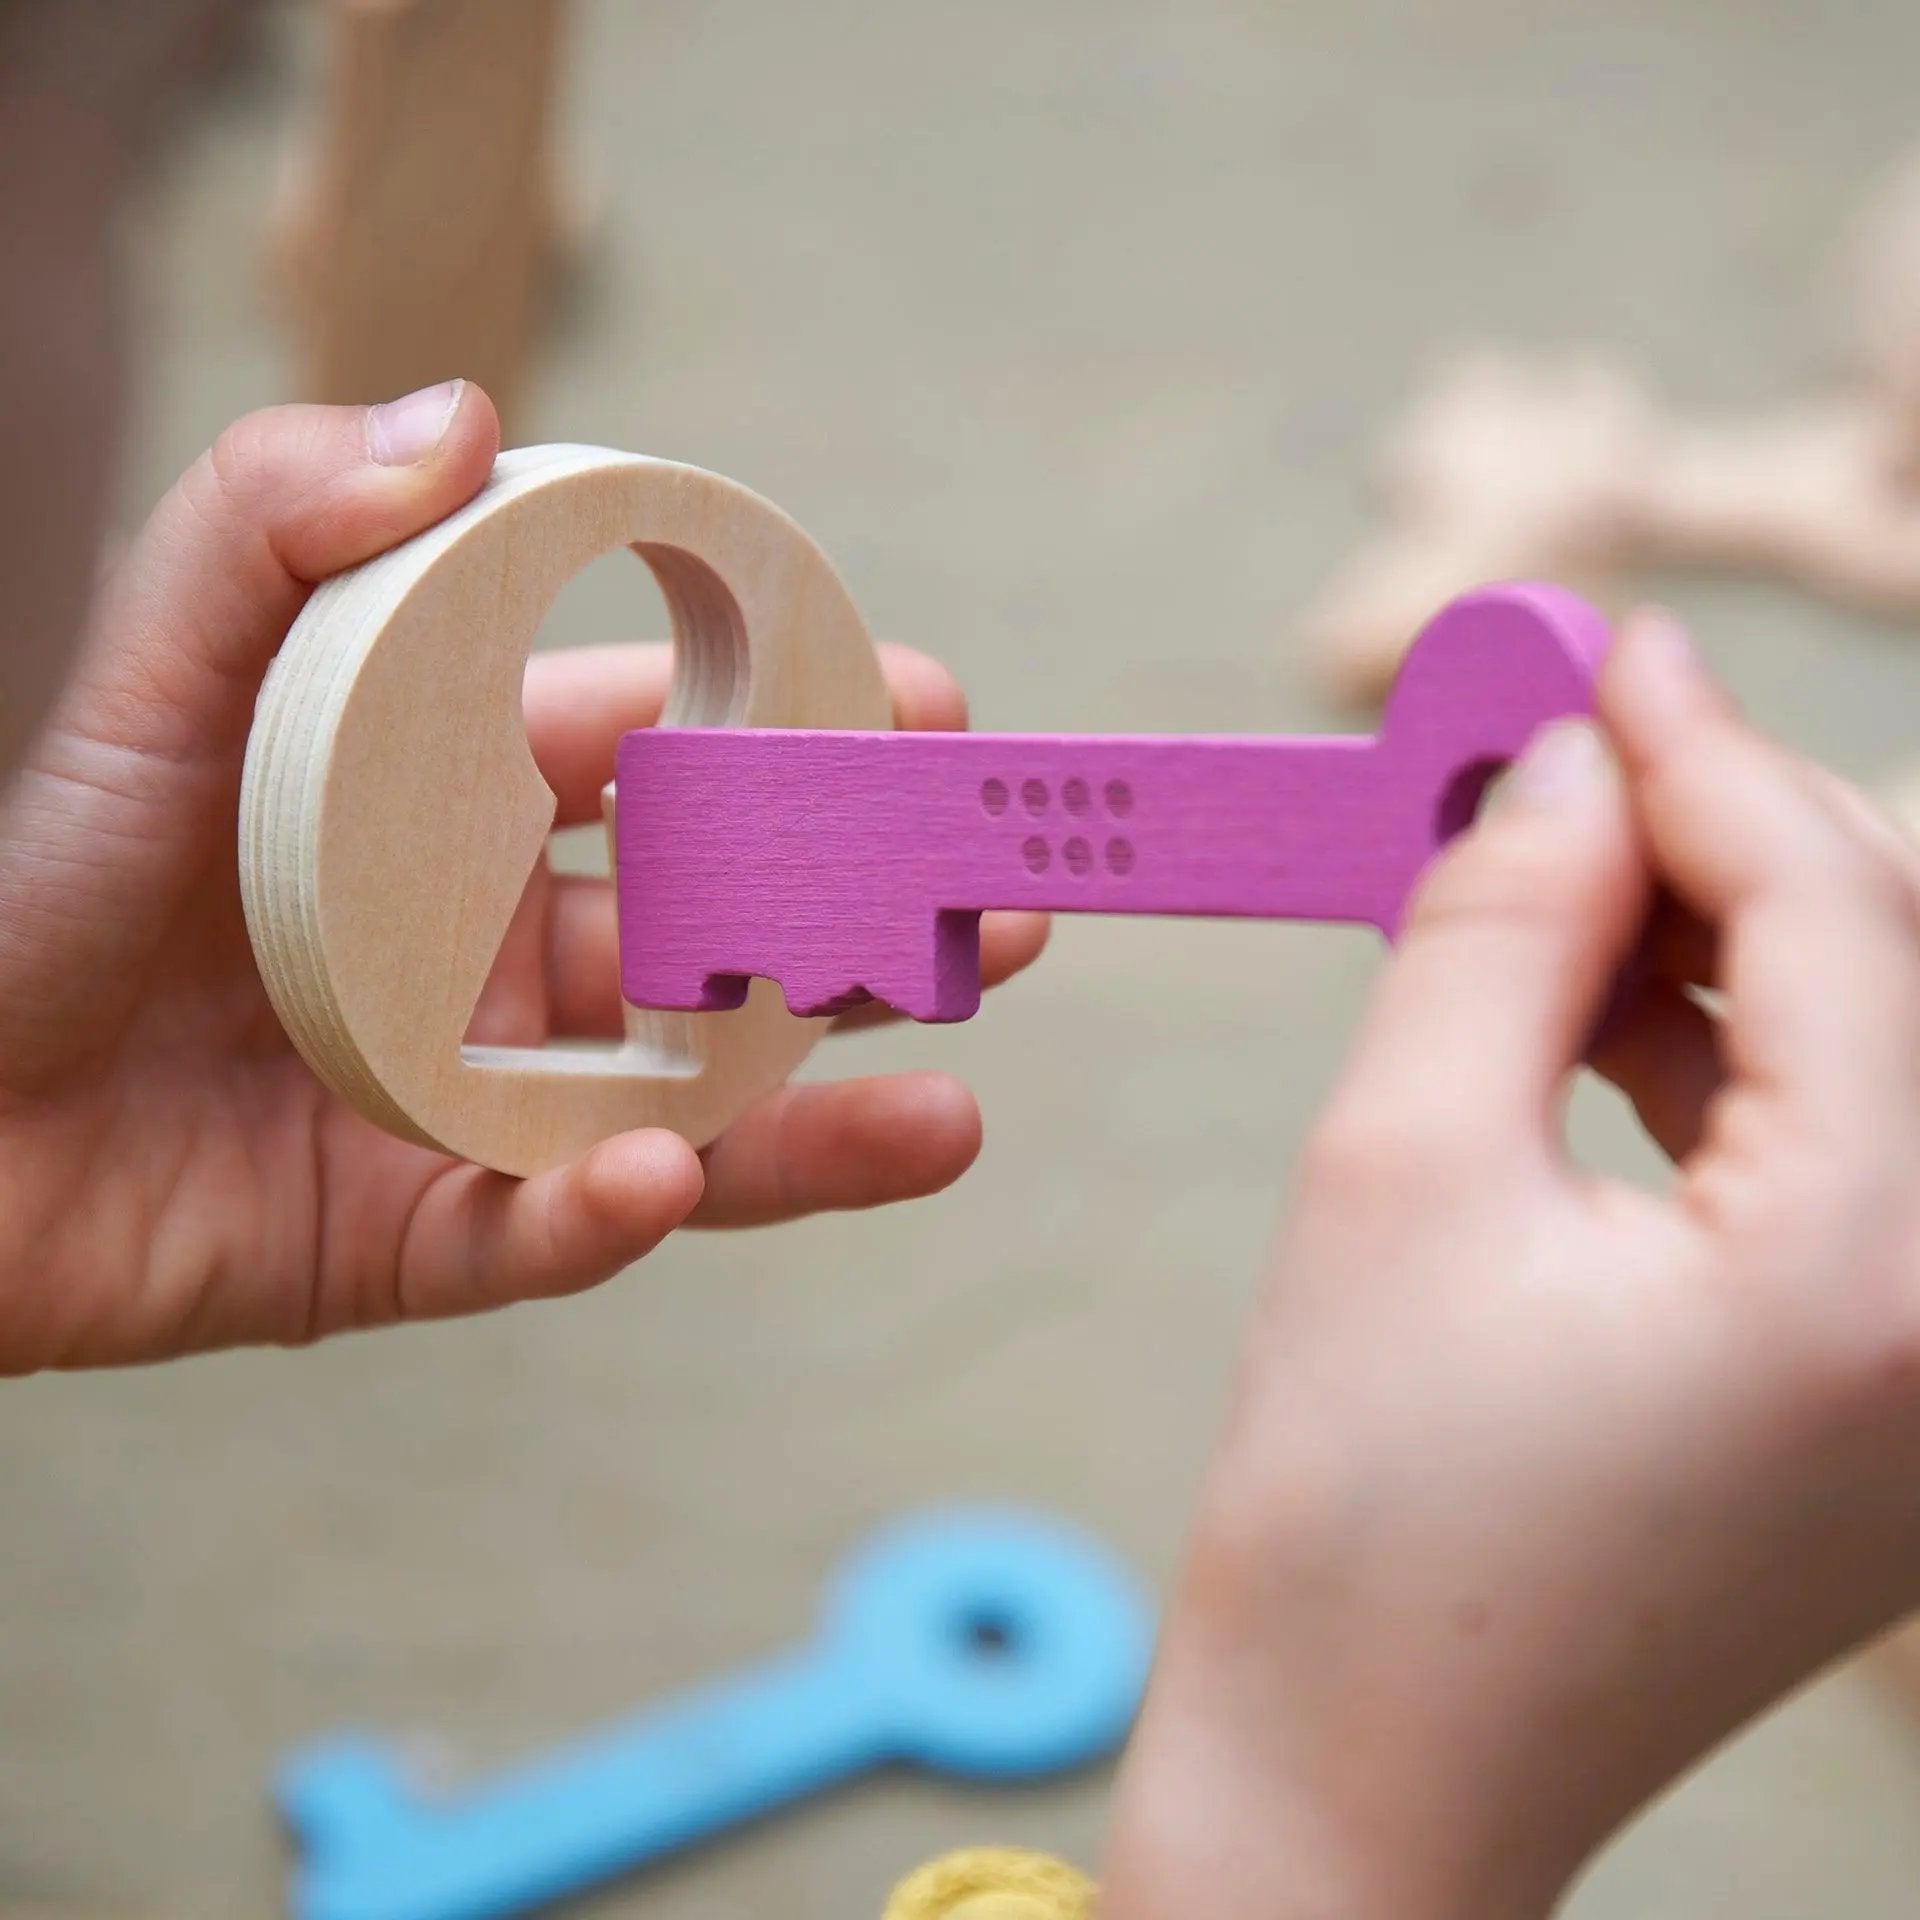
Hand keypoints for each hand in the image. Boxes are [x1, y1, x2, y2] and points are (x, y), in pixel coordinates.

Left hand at [0, 385, 1045, 1369]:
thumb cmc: (36, 878)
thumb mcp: (156, 677)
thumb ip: (274, 521)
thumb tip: (470, 414)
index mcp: (467, 814)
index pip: (674, 763)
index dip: (801, 732)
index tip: (928, 708)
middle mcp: (500, 959)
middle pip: (726, 946)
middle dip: (870, 930)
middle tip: (1005, 914)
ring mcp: (477, 1105)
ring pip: (687, 1111)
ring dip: (819, 1113)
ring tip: (952, 1108)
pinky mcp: (416, 1239)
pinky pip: (532, 1235)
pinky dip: (603, 1215)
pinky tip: (664, 1178)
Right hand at [1102, 612, 1919, 1919]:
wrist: (1363, 1786)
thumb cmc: (1353, 1514)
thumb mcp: (1395, 1171)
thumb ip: (1493, 930)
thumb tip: (1553, 762)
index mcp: (1879, 1272)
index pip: (1831, 912)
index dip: (1698, 750)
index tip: (1594, 647)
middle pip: (1882, 970)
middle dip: (1713, 831)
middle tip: (1556, 740)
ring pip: (1864, 1057)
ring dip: (1711, 938)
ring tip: (1546, 865)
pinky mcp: (1881, 1405)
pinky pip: (1837, 1160)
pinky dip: (1720, 1059)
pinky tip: (1595, 1005)